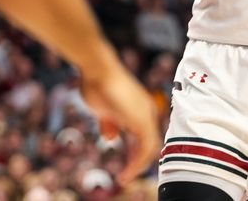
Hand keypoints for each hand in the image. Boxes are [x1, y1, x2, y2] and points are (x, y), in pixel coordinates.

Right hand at [80, 68, 159, 184]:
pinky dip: (137, 163)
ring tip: (125, 179)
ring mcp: (147, 115)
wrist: (97, 69)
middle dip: (138, 162)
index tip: (126, 166)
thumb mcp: (103, 109)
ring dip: (137, 166)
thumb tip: (111, 138)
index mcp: (139, 108)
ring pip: (150, 148)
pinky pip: (147, 148)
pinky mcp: (143, 120)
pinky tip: (125, 173)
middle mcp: (147, 111)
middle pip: (150, 143)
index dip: (137, 153)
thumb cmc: (97, 84)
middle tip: (126, 177)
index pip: (145, 136)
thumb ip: (109, 123)